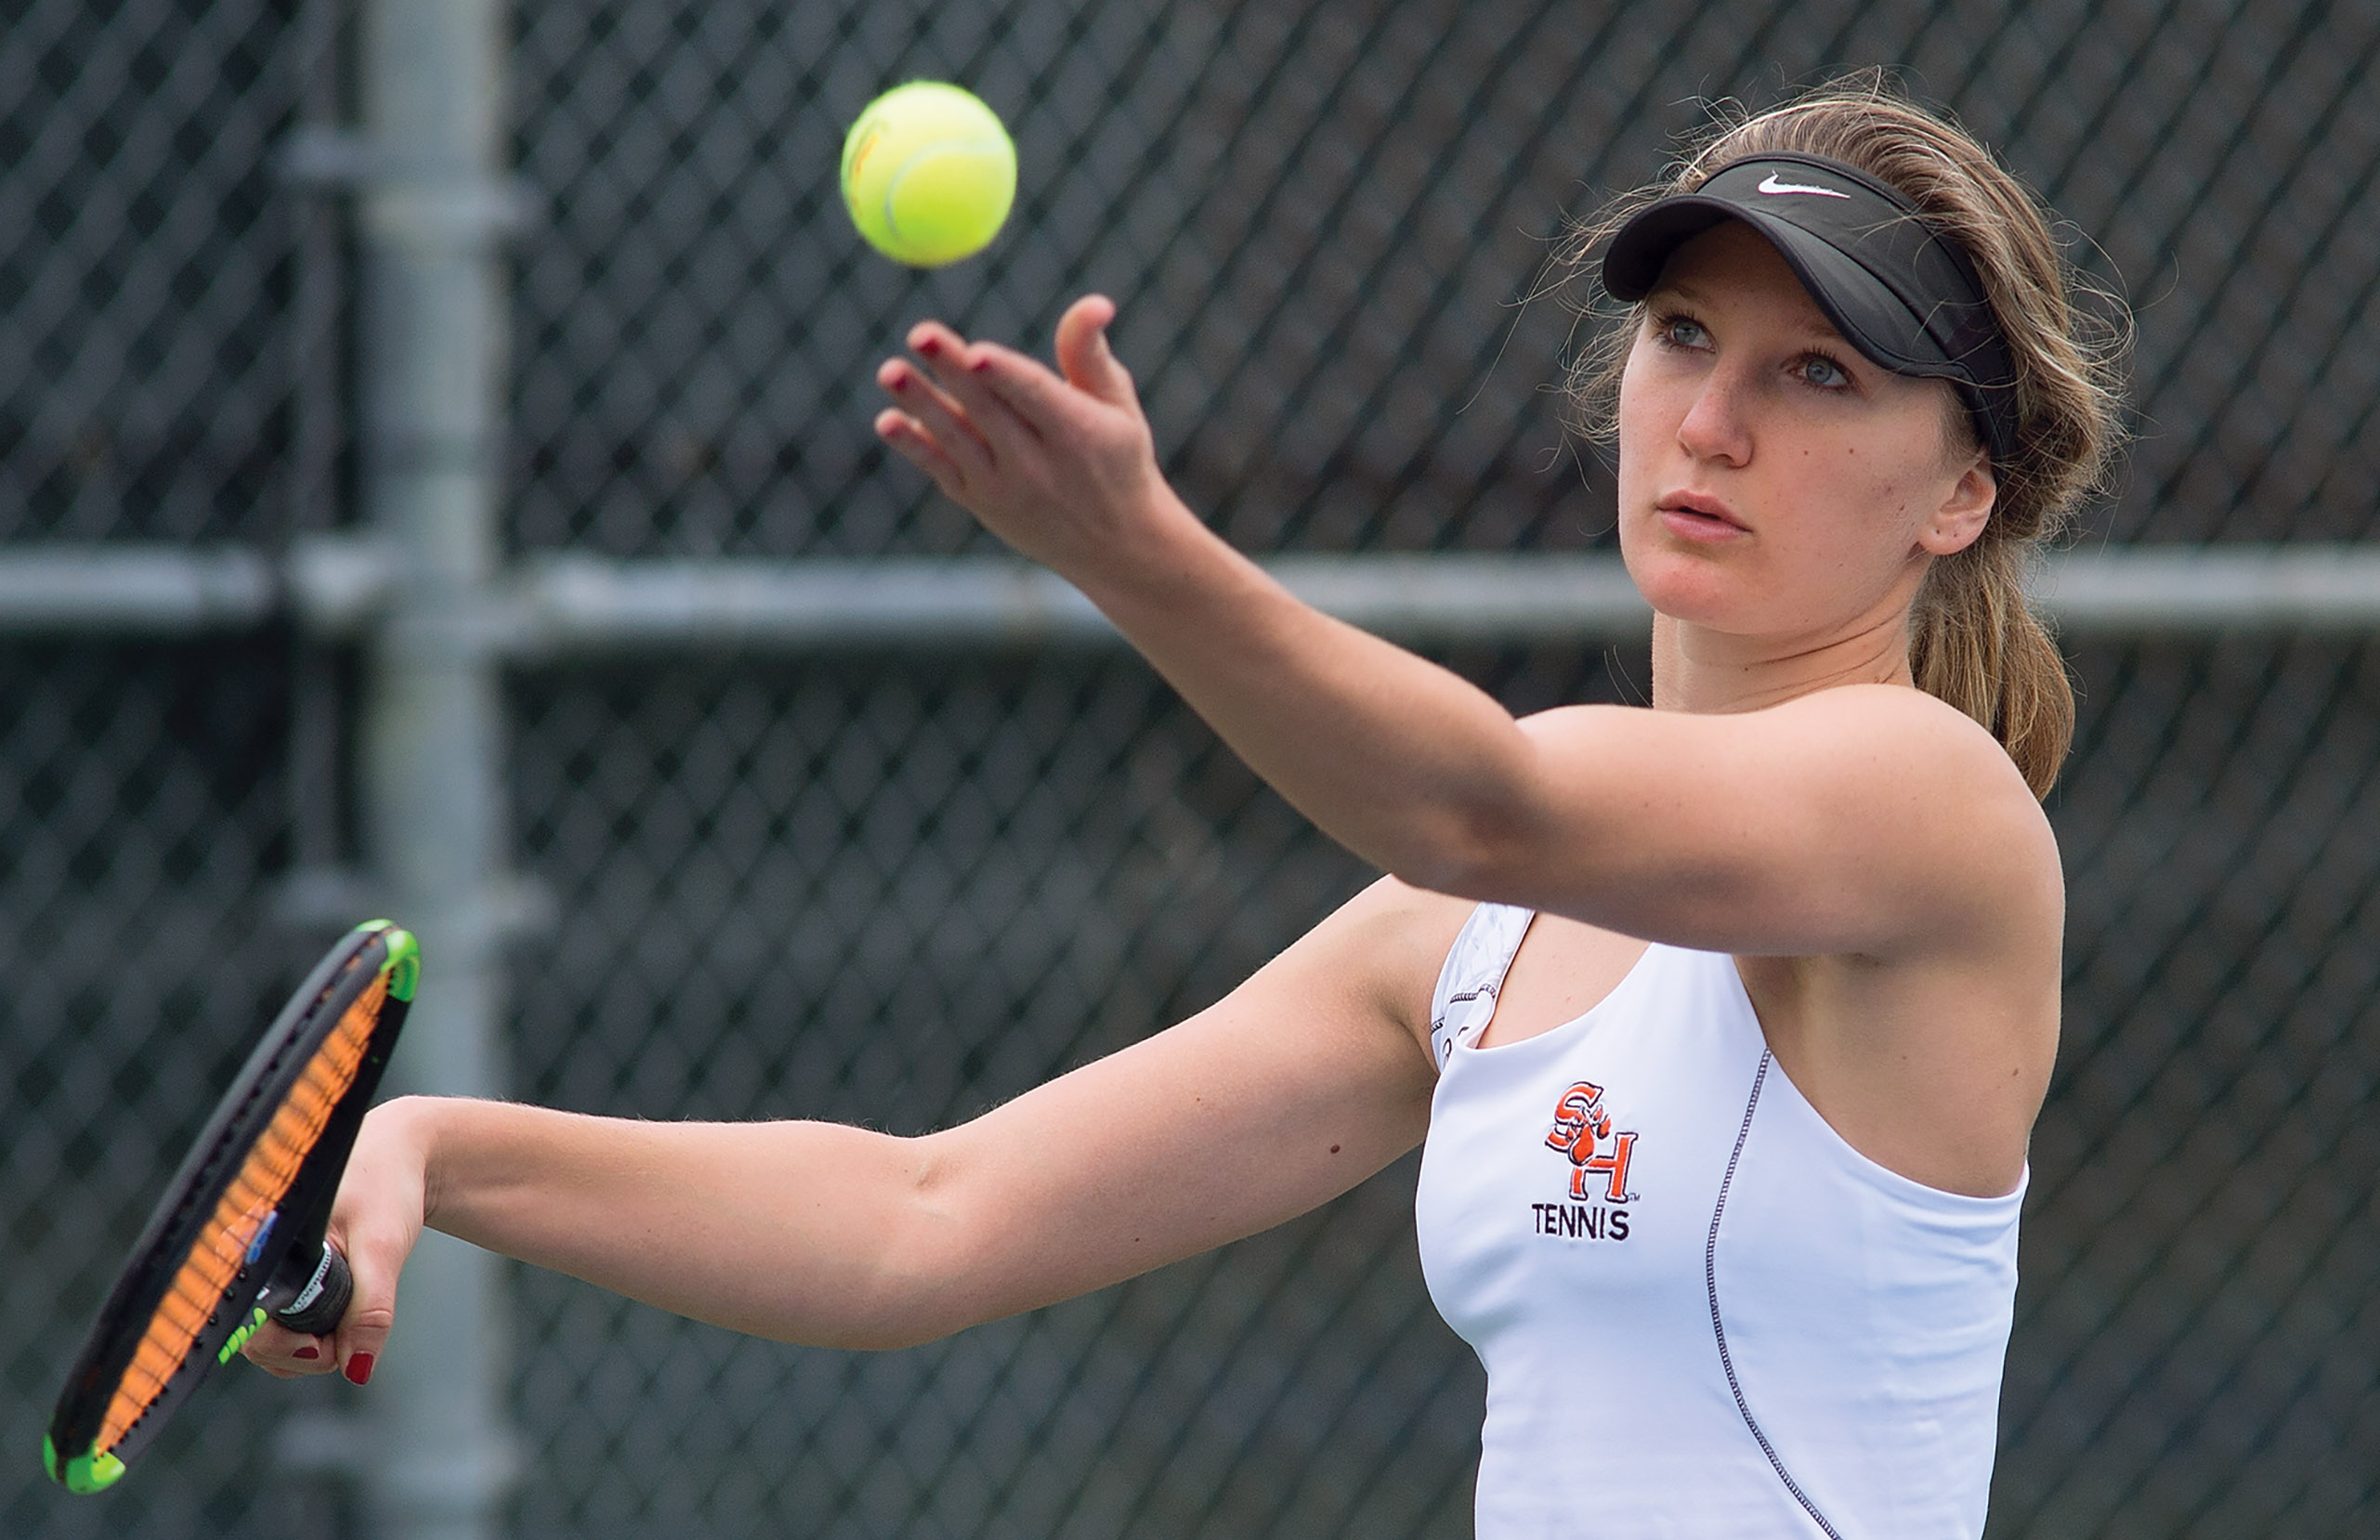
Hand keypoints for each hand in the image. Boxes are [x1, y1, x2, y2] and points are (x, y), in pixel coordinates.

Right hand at [239, 1098, 432, 1386]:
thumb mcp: (384, 1246)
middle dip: (303, 1355)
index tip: (325, 1350)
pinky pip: (281, 1327)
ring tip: (350, 1334)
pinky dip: (309, 1338)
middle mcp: (246, 1254)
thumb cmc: (385, 1185)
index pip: (246, 1319)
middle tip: (350, 1348)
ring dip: (308, 1351)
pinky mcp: (278, 1276)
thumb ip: (371, 1309)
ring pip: (268, 1339)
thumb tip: (358, 1370)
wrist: (400, 1153)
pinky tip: (341, 1327)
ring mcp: (260, 1268)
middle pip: (254, 1338)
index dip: (284, 1346)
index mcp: (253, 1238)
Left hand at [874, 294, 1197, 578]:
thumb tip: (1094, 302)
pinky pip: (943, 471)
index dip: (1006, 376)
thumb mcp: (1118, 407)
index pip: (1037, 398)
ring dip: (921, 405)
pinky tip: (889, 420)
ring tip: (890, 371)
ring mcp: (1005, 488)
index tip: (977, 353)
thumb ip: (1090, 355)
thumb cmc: (1117, 460)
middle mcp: (1039, 465)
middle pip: (989, 411)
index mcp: (1079, 434)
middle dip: (952, 372)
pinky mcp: (981, 503)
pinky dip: (916, 447)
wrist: (1114, 547)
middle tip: (919, 334)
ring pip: (958, 440)